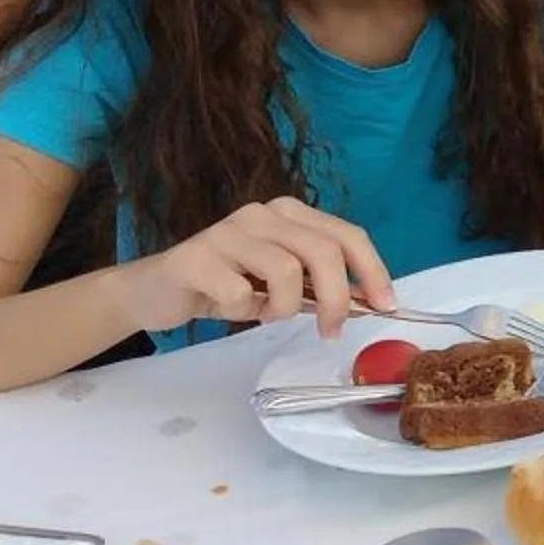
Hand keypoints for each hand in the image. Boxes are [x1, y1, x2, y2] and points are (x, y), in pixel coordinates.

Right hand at [124, 199, 392, 336]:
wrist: (156, 291)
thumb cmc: (226, 285)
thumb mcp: (280, 282)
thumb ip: (319, 283)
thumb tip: (371, 302)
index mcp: (289, 214)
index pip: (347, 235)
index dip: (372, 271)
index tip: (387, 306)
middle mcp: (262, 214)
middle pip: (323, 251)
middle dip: (338, 299)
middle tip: (330, 330)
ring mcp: (227, 231)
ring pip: (285, 271)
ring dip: (283, 307)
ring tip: (265, 313)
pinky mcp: (195, 257)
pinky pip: (239, 291)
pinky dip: (243, 311)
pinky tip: (228, 308)